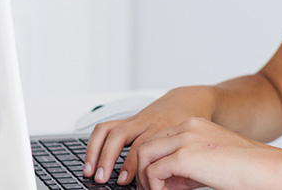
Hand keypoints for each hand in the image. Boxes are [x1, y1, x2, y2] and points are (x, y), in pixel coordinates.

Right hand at [83, 88, 214, 184]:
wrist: (191, 100)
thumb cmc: (191, 129)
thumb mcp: (191, 147)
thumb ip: (178, 166)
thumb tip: (164, 188)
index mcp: (165, 130)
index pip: (142, 147)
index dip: (131, 166)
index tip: (124, 181)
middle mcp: (148, 123)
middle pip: (121, 136)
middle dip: (109, 158)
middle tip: (102, 178)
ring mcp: (137, 120)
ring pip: (110, 130)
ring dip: (96, 151)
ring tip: (90, 171)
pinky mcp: (129, 119)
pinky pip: (107, 127)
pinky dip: (95, 142)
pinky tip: (91, 157)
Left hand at [136, 117, 274, 189]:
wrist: (264, 169)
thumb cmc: (245, 168)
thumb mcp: (209, 161)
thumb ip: (188, 166)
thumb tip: (169, 181)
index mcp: (194, 125)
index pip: (159, 138)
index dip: (154, 161)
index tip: (159, 181)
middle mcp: (187, 127)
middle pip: (147, 144)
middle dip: (144, 169)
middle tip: (152, 189)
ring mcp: (184, 139)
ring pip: (144, 155)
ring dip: (145, 178)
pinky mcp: (185, 156)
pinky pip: (154, 171)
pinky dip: (154, 186)